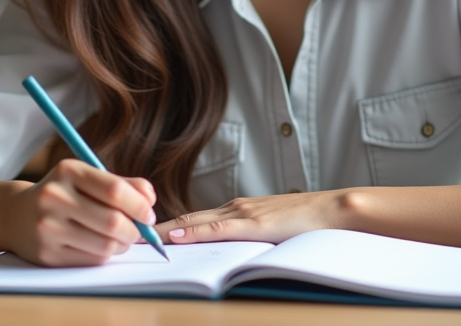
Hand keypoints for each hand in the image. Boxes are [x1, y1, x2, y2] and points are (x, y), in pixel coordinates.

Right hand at [0, 159, 157, 266]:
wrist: (15, 215)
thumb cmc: (63, 194)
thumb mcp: (87, 178)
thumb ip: (122, 184)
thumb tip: (150, 199)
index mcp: (68, 171)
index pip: (115, 190)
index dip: (139, 205)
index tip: (149, 214)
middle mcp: (54, 197)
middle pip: (113, 221)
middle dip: (135, 230)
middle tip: (140, 231)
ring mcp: (48, 227)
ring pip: (105, 245)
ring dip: (122, 245)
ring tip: (120, 238)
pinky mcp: (47, 254)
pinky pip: (92, 260)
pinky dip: (105, 255)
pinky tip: (100, 246)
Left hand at [156, 190, 351, 244]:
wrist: (333, 211)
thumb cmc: (306, 223)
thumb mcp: (269, 229)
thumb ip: (247, 236)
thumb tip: (223, 253)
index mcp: (237, 210)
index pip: (193, 220)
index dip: (166, 228)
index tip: (142, 236)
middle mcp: (235, 208)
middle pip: (186, 219)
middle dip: (156, 229)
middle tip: (127, 236)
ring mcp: (243, 214)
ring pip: (196, 223)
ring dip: (167, 232)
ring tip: (140, 239)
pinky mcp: (255, 224)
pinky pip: (218, 229)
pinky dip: (195, 234)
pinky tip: (177, 238)